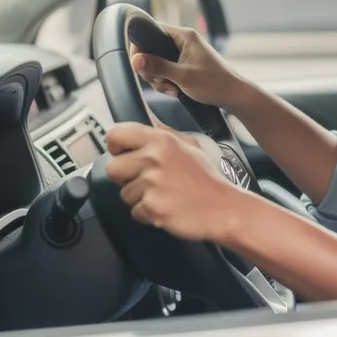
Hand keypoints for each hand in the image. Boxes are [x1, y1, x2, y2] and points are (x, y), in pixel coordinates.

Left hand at [103, 122, 246, 240]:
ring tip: (163, 195)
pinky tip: (166, 207)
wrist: (223, 209)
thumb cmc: (207, 180)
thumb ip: (165, 133)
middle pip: (112, 167)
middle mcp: (153, 158)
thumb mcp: (190, 145)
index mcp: (161, 140)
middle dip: (125, 177)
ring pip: (124, 193)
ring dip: (139, 198)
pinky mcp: (152, 207)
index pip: (115, 134)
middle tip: (147, 180)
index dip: (116, 147)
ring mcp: (152, 184)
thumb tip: (147, 123)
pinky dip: (148, 214)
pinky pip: (135, 211)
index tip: (125, 155)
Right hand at [131, 24, 248, 108]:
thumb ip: (157, 66)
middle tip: (161, 81)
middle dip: (152, 69)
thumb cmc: (214, 83)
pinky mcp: (184, 65)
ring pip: (158, 63)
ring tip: (172, 89)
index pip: (153, 30)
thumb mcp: (182, 76)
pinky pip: (166, 71)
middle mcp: (183, 41)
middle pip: (152, 50)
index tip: (140, 64)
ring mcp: (184, 54)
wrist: (233, 96)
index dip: (142, 46)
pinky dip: (167, 82)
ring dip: (160, 79)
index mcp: (184, 36)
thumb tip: (135, 60)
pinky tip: (175, 91)